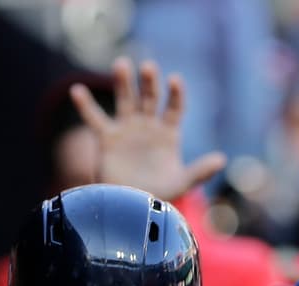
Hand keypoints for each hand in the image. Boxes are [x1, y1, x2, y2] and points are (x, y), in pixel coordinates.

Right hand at [70, 56, 225, 200]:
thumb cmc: (158, 196)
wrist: (129, 208)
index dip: (175, 94)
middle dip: (149, 82)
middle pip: (149, 98)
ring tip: (121, 64)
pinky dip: (85, 105)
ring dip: (123, 82)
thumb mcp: (181, 184)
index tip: (175, 80)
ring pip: (125, 101)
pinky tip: (76, 90)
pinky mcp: (107, 139)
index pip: (174, 108)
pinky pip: (95, 119)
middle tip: (148, 67)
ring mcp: (127, 130)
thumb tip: (222, 160)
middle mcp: (148, 127)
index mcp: (168, 133)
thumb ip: (199, 171)